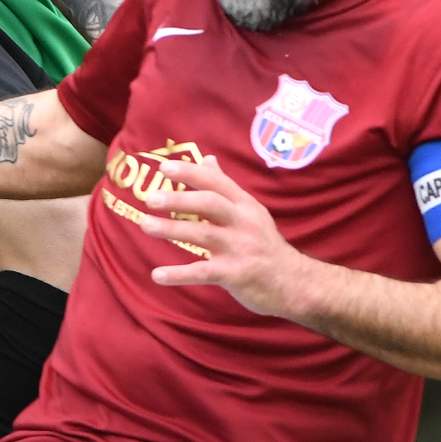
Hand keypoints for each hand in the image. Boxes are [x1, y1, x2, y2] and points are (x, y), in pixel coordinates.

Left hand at [135, 154, 322, 318]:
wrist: (295, 283)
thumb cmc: (265, 245)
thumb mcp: (250, 211)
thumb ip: (226, 186)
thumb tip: (207, 158)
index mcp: (245, 205)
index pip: (217, 183)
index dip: (191, 173)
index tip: (163, 168)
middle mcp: (243, 223)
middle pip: (210, 204)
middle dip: (180, 199)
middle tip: (150, 198)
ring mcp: (240, 249)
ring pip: (203, 234)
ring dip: (172, 229)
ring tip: (145, 225)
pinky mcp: (236, 275)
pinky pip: (204, 272)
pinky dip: (179, 274)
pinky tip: (157, 275)